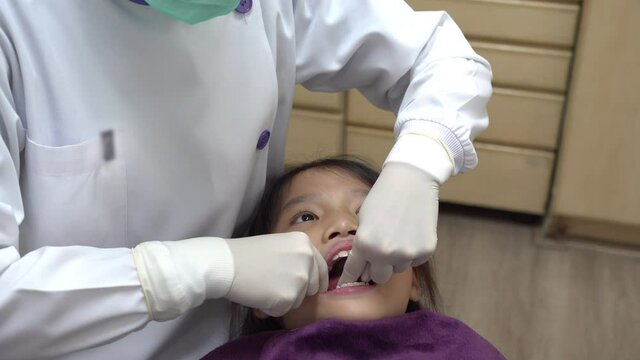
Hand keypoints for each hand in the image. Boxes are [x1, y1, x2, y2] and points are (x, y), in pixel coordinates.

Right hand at [225, 232, 327, 316]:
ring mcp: (300, 278)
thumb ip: (297, 258)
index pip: (321, 268)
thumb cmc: (247, 254)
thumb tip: (311, 280)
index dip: (317, 281)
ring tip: (263, 287)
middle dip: (298, 291)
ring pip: (299, 300)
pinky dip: (272, 308)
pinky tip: (259, 295)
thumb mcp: (280, 246)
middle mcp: (308, 259)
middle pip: (313, 287)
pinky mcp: (289, 297)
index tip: (314, 288)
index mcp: (305, 243)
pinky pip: (285, 310)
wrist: (226, 263)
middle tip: (275, 285)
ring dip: (283, 300)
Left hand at [339, 162, 438, 284]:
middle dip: (376, 269)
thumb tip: (364, 266)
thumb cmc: (383, 196)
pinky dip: (411, 252)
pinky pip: (414, 261)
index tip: (347, 282)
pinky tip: (411, 232)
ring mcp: (407, 254)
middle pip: (379, 277)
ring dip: (395, 258)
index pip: (354, 271)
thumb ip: (362, 244)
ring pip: (398, 268)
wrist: (411, 180)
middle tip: (378, 256)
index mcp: (364, 244)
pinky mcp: (425, 251)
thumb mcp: (363, 219)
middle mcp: (385, 253)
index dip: (350, 276)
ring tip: (398, 235)